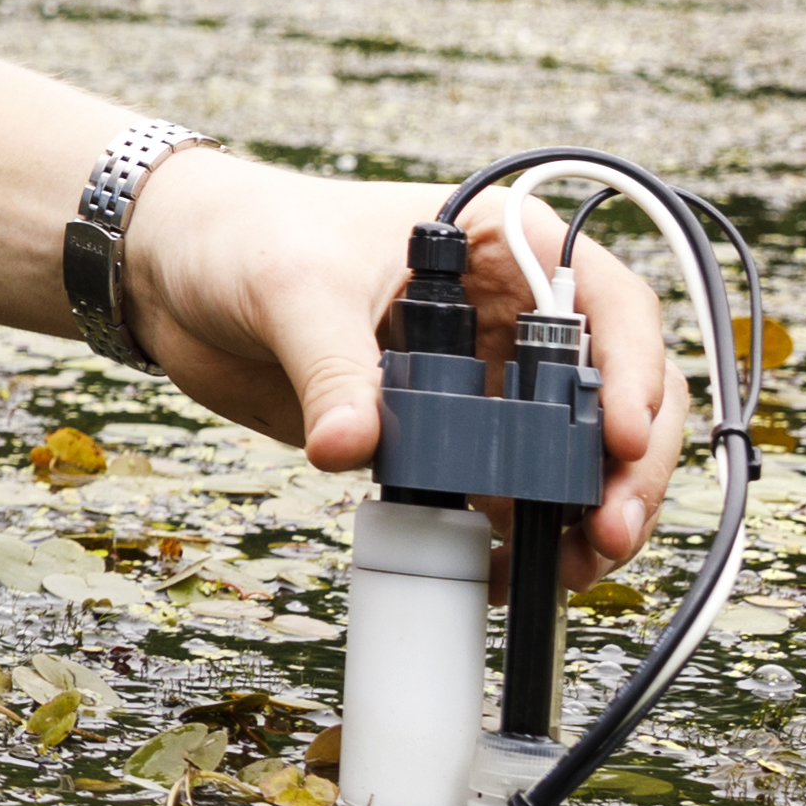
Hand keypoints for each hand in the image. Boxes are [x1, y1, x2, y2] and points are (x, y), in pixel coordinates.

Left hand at [120, 155, 674, 564]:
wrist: (172, 272)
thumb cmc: (244, 236)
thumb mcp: (293, 288)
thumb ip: (333, 368)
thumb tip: (352, 448)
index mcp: (500, 244)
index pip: (606, 302)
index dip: (632, 369)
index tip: (624, 436)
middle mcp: (507, 312)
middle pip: (610, 389)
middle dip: (624, 464)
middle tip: (608, 531)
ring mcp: (478, 378)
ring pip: (568, 451)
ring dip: (580, 511)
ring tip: (568, 567)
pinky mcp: (438, 435)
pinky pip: (499, 488)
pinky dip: (514, 530)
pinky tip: (505, 570)